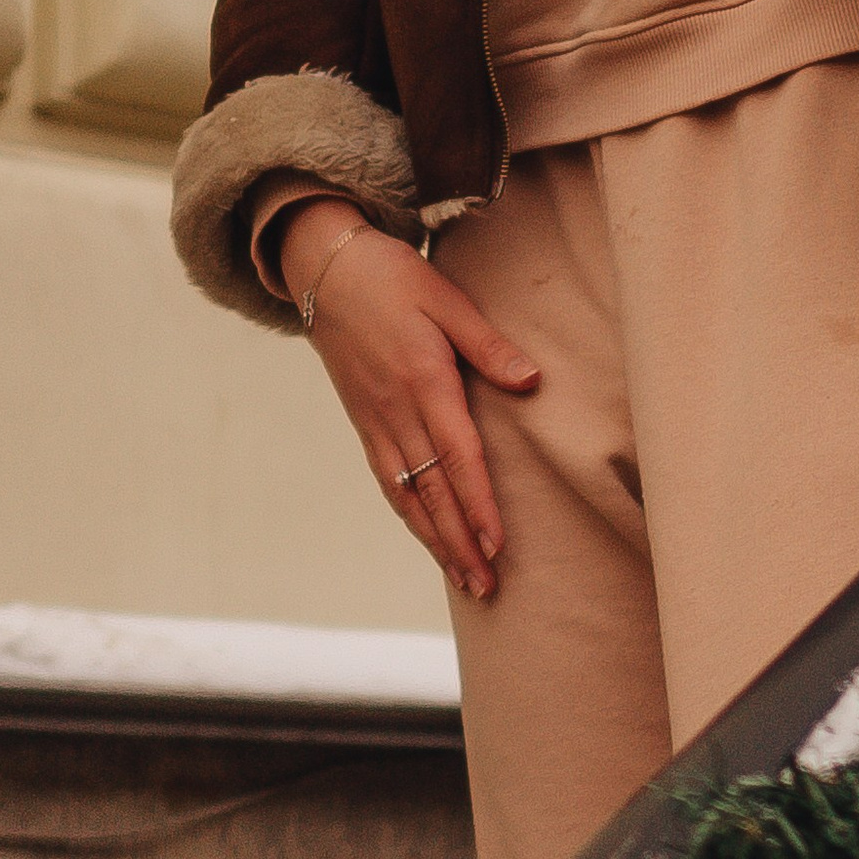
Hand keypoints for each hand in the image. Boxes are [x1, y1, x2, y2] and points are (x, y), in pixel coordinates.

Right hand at [280, 200, 540, 602]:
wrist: (326, 270)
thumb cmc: (394, 278)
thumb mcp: (447, 299)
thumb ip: (489, 345)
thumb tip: (533, 381)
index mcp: (423, 381)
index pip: (458, 457)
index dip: (478, 504)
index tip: (497, 545)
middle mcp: (396, 412)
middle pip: (432, 491)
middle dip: (459, 543)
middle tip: (488, 588)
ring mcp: (376, 422)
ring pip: (407, 495)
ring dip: (435, 540)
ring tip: (465, 579)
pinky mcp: (365, 422)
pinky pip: (388, 479)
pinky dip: (409, 515)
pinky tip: (427, 535)